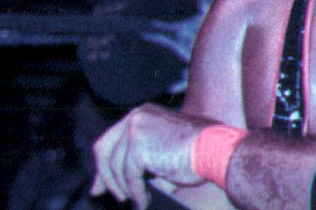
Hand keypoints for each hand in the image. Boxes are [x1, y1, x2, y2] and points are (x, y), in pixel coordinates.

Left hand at [90, 103, 211, 208]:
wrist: (215, 148)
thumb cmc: (196, 149)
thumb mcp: (161, 148)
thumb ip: (139, 156)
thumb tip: (117, 179)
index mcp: (142, 114)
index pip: (111, 138)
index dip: (103, 164)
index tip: (100, 184)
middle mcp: (136, 117)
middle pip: (105, 150)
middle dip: (104, 176)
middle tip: (102, 194)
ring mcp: (136, 130)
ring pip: (115, 166)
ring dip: (123, 187)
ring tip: (134, 200)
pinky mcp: (139, 146)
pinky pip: (129, 176)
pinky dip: (134, 192)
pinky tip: (142, 201)